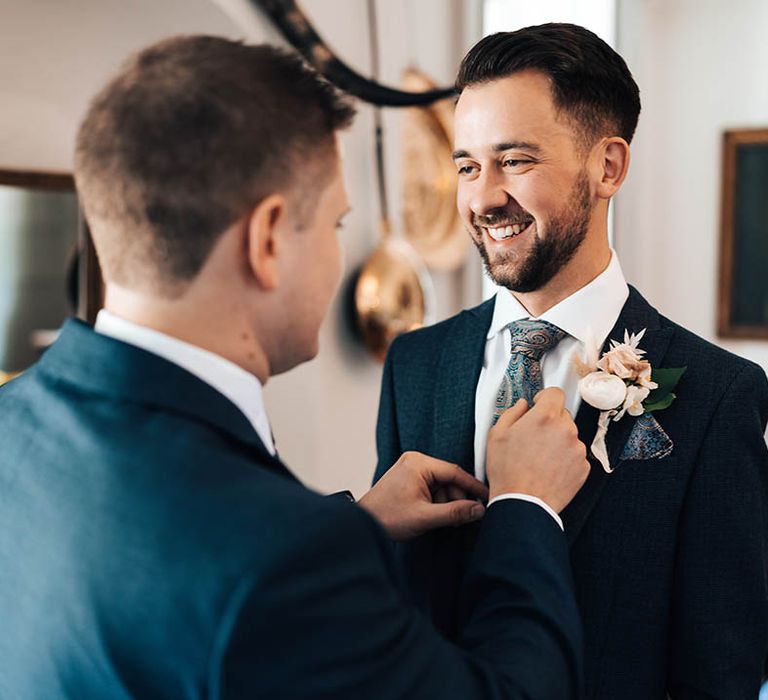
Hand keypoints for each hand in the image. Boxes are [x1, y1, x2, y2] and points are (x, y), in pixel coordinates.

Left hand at [358, 452, 488, 540]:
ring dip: (446, 504)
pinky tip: (434, 515)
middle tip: (459, 519)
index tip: (486, 498)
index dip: (472, 487)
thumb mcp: (425, 517)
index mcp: (418, 463)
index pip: (454, 472)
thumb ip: (454, 513)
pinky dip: (437, 503)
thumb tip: (478, 510)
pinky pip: (433, 488)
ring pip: (443, 486)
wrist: (364, 524)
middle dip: (456, 500)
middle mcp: (416, 461)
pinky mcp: (410, 479)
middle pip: (450, 479)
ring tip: (440, 520)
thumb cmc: (386, 517)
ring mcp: (412, 469)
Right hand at [486, 387, 588, 511]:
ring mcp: (577, 449)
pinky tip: (548, 468)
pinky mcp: (583, 467)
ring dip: (558, 441)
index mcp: (545, 417)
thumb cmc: (508, 472)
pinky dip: (565, 458)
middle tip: (534, 436)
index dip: (545, 397)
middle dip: (549, 421)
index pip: (555, 393)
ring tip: (539, 457)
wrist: (523, 502)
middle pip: (562, 414)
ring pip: (569, 435)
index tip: (540, 404)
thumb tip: (522, 406)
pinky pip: (575, 455)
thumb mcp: (497, 435)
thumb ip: (512, 413)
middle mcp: (565, 429)